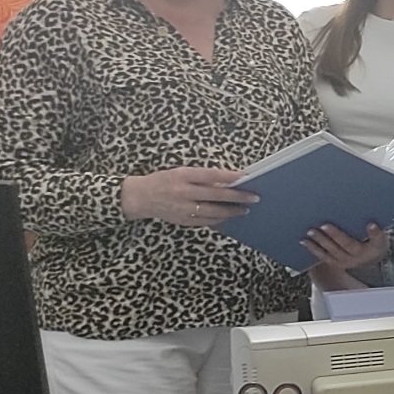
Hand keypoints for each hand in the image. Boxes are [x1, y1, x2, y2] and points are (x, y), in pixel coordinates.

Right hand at [121, 166, 256, 226]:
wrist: (140, 197)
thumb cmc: (163, 181)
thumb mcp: (180, 172)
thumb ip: (202, 177)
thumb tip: (227, 180)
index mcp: (183, 176)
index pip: (211, 175)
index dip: (230, 176)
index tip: (246, 177)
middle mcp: (183, 192)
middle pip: (216, 195)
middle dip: (237, 196)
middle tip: (254, 197)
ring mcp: (183, 208)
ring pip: (213, 211)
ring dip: (231, 211)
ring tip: (244, 209)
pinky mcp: (183, 220)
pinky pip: (205, 222)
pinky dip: (219, 220)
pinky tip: (228, 217)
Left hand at [300, 221, 388, 273]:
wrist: (370, 258)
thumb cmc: (373, 240)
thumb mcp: (379, 233)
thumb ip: (373, 227)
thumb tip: (365, 211)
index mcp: (376, 247)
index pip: (377, 240)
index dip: (374, 233)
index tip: (371, 224)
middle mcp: (361, 257)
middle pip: (349, 245)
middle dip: (336, 235)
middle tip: (324, 225)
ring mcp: (348, 262)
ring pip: (333, 252)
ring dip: (321, 242)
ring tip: (311, 232)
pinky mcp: (337, 264)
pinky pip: (324, 257)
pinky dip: (314, 249)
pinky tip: (305, 241)